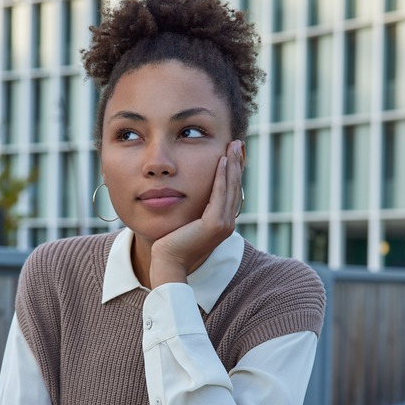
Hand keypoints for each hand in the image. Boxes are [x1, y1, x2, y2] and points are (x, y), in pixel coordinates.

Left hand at [148, 140, 244, 287]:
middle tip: (237, 143)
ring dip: (233, 165)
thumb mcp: (186, 220)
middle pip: (235, 186)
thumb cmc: (171, 242)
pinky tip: (222, 161)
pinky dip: (222, 176)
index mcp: (222, 221)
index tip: (232, 152)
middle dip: (237, 163)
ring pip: (231, 188)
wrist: (167, 262)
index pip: (230, 190)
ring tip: (232, 146)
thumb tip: (189, 192)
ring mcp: (224, 224)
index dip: (233, 170)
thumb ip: (193, 208)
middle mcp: (227, 222)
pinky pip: (220, 194)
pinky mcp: (215, 224)